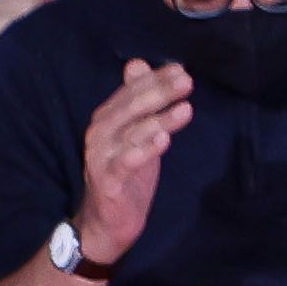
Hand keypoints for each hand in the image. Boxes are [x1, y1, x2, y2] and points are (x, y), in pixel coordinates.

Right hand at [73, 58, 190, 263]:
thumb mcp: (136, 133)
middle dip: (160, 93)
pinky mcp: (107, 182)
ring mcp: (100, 159)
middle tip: (187, 82)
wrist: (106, 222)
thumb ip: (139, 102)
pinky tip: (164, 141)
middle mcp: (99, 135)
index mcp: (106, 119)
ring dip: (159, 120)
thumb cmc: (126, 172)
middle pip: (130, 108)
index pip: (131, 92)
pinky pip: (125, 163)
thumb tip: (138, 64)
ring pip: (131, 133)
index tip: (181, 69)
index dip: (155, 79)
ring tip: (186, 110)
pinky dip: (144, 151)